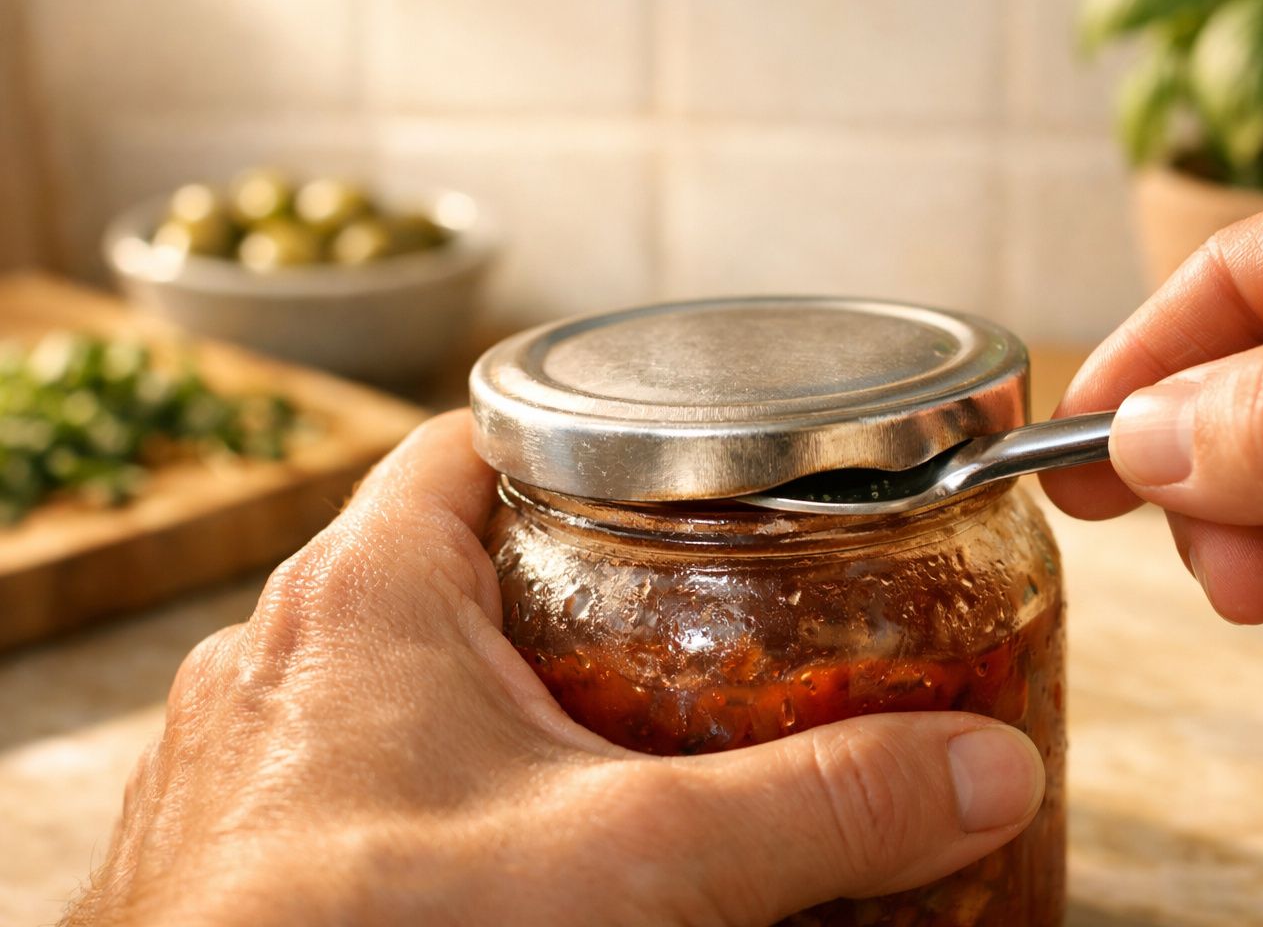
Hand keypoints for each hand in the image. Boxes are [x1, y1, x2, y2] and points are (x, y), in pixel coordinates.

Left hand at [66, 412, 1043, 926]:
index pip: (483, 429)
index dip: (589, 430)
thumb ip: (817, 809)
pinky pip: (362, 753)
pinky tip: (516, 824)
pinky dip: (450, 763)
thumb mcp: (631, 864)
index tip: (683, 463)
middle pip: (460, 546)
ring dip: (511, 671)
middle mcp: (288, 647)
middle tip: (688, 602)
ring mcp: (258, 747)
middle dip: (576, 567)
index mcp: (366, 587)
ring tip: (622, 711)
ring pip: (406, 657)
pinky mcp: (249, 837)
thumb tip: (982, 772)